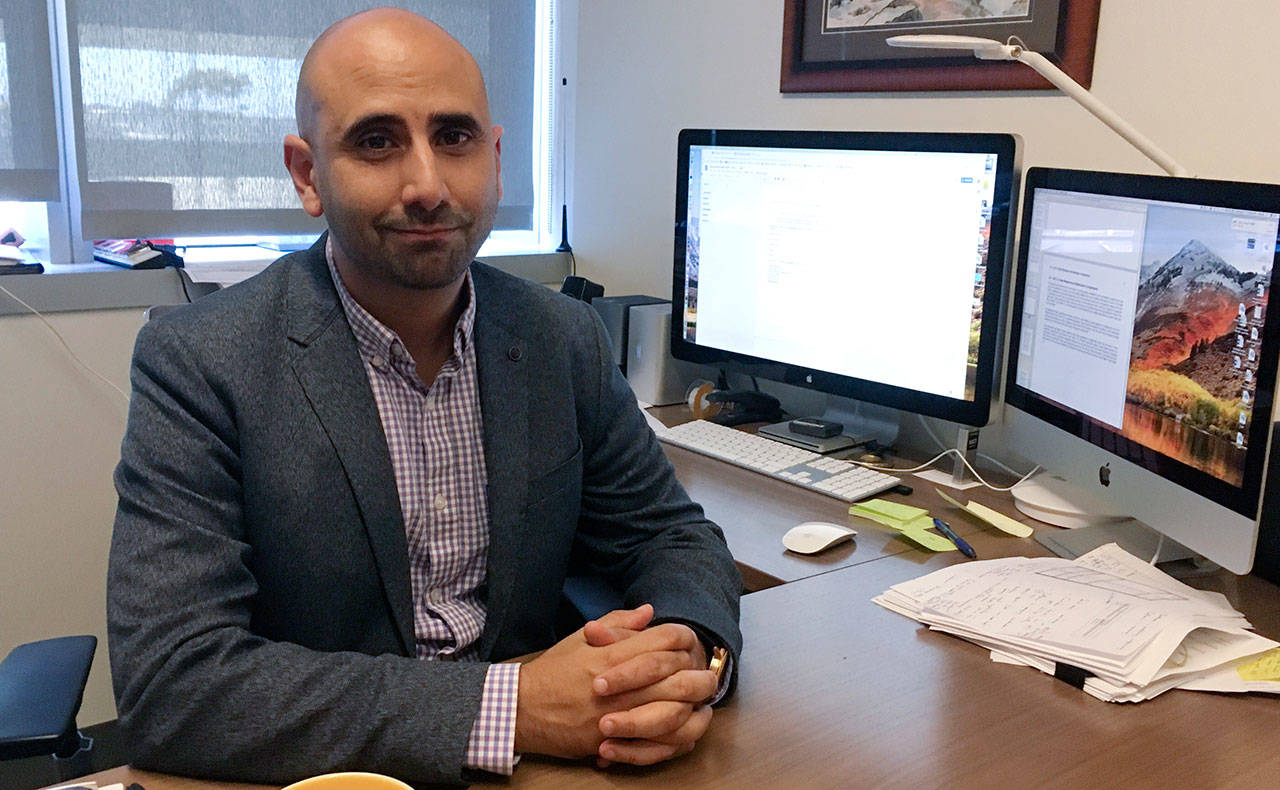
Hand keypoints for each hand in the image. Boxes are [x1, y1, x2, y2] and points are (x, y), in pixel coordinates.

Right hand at [514, 608, 717, 759]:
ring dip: (695, 710)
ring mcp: (618, 715)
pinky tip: (686, 732)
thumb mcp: (582, 638)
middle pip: (678, 678)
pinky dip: (677, 739)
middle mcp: (620, 684)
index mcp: (613, 653)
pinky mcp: (613, 741)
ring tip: (703, 706)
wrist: (523, 708)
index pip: (665, 640)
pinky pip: (656, 744)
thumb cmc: (554, 670)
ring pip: (674, 713)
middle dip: (701, 678)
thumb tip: (649, 612)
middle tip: (709, 678)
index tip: (691, 646)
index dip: (685, 640)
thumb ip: (618, 623)